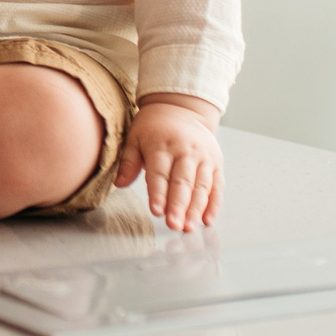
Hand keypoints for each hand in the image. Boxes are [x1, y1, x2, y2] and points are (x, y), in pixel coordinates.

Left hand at [116, 96, 222, 231]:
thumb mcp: (135, 138)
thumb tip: (119, 184)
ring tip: (189, 227)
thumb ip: (128, 162)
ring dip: (196, 209)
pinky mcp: (216, 163)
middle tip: (174, 224)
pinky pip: (216, 186)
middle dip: (178, 206)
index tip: (156, 211)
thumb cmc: (154, 127)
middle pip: (182, 182)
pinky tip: (207, 219)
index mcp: (161, 145)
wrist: (181, 108)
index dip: (158, 193)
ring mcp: (203, 157)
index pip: (159, 173)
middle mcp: (185, 151)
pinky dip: (214, 204)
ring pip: (201, 186)